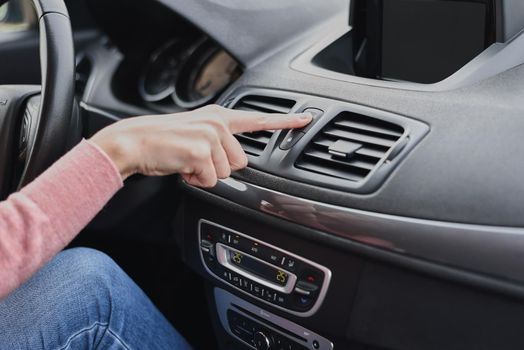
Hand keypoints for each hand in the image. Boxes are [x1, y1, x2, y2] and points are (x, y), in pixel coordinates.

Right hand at [90, 104, 311, 186]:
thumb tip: (231, 161)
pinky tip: (181, 167)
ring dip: (205, 175)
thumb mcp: (195, 134)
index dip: (285, 122)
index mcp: (218, 117)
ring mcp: (211, 136)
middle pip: (240, 163)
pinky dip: (195, 181)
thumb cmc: (162, 142)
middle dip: (218, 168)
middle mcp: (218, 122)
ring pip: (225, 174)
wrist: (133, 142)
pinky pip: (210, 181)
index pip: (258, 119)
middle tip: (195, 160)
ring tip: (185, 162)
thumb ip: (218, 141)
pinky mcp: (201, 151)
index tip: (305, 120)